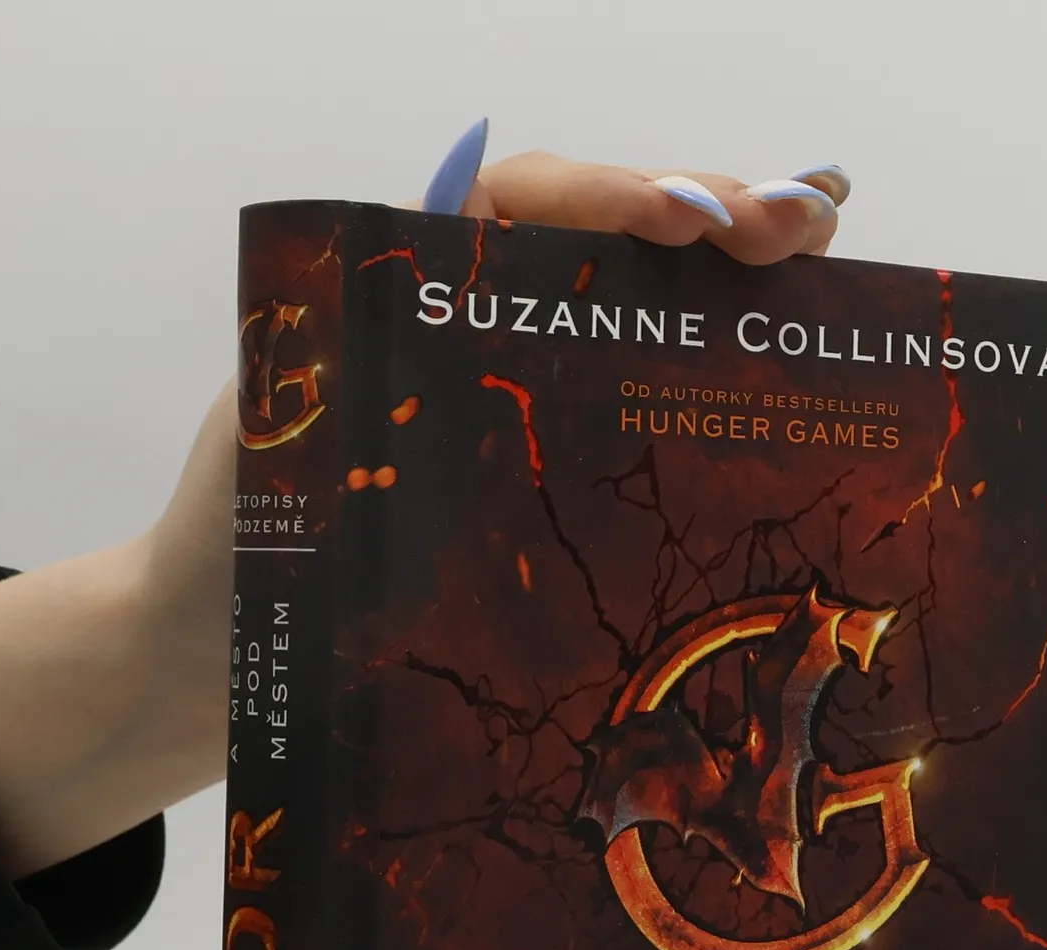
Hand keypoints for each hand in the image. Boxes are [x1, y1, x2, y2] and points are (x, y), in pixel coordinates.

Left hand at [0, 135, 851, 880]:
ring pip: (645, 300)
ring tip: (826, 249)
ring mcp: (526, 390)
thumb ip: (343, 383)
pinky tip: (797, 351)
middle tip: (805, 225)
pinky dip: (722, 364)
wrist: (220, 657)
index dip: (611, 195)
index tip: (688, 223)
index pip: (520, 203)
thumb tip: (438, 326)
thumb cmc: (235, 557)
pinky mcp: (558, 464)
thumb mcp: (282, 456)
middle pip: (610, 233)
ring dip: (740, 272)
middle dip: (714, 211)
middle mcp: (476, 319)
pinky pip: (647, 393)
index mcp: (401, 286)